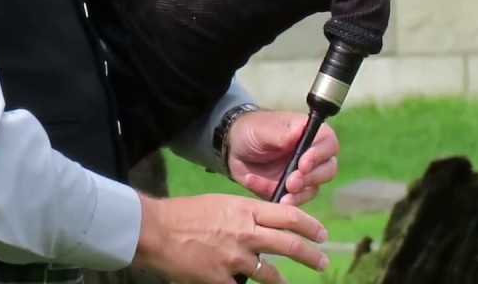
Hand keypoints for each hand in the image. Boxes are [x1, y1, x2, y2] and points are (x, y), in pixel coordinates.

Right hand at [132, 193, 329, 283]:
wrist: (155, 230)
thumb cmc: (183, 213)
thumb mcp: (219, 203)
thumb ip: (243, 213)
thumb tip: (264, 223)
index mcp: (245, 210)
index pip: (289, 216)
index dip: (310, 226)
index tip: (321, 234)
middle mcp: (246, 233)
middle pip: (290, 246)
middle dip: (312, 256)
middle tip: (322, 261)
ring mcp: (235, 258)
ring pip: (271, 275)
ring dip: (284, 282)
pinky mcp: (221, 279)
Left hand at [226, 110, 338, 206]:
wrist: (232, 148)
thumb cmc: (251, 130)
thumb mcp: (262, 128)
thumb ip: (280, 133)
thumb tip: (298, 132)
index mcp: (309, 134)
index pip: (328, 143)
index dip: (320, 155)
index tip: (302, 165)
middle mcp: (312, 155)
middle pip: (327, 170)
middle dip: (310, 178)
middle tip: (291, 183)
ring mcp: (303, 175)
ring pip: (313, 188)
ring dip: (299, 194)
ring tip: (283, 195)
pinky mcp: (292, 191)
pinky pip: (294, 200)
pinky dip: (282, 199)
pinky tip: (268, 195)